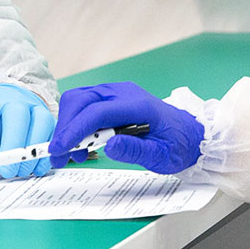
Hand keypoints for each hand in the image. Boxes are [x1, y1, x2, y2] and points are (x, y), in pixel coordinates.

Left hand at [0, 83, 54, 177]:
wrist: (4, 96)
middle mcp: (12, 99)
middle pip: (17, 117)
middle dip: (12, 148)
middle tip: (6, 173)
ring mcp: (33, 106)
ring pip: (40, 123)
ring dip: (33, 152)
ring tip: (21, 173)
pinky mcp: (48, 116)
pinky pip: (53, 133)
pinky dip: (47, 154)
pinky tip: (36, 169)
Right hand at [48, 82, 203, 173]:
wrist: (189, 133)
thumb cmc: (177, 144)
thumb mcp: (161, 156)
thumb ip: (136, 150)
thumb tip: (110, 147)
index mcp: (138, 105)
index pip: (97, 111)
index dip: (75, 129)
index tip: (60, 148)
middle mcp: (124, 92)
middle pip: (81, 100)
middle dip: (65, 127)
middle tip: (60, 156)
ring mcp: (116, 92)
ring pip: (79, 99)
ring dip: (69, 125)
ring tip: (74, 153)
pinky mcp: (111, 98)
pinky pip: (84, 104)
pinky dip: (75, 122)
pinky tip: (81, 143)